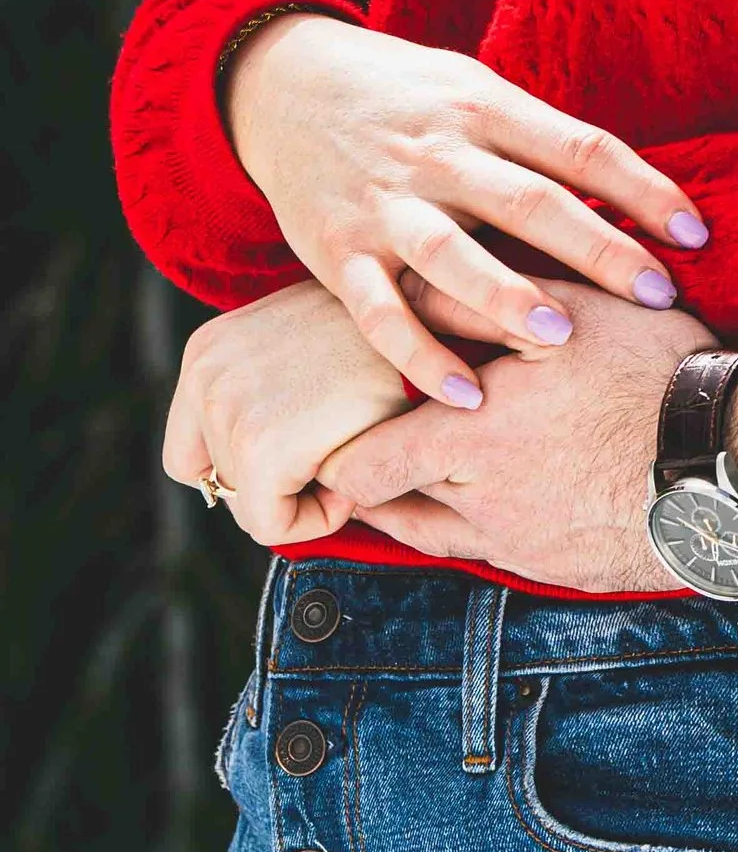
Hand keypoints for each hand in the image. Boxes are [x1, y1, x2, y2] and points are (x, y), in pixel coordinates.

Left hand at [163, 280, 413, 548]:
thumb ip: (259, 390)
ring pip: (249, 503)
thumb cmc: (382, 343)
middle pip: (220, 480)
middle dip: (278, 479)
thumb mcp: (301, 347)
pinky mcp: (261, 448)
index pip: (189, 456)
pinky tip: (354, 467)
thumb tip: (231, 467)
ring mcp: (227, 408)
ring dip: (302, 492)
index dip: (245, 468)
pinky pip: (273, 524)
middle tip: (336, 440)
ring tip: (348, 445)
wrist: (435, 327)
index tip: (300, 448)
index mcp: (206, 350)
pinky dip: (318, 516)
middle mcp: (206, 373)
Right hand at [225, 14, 708, 405]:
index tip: (696, 234)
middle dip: (598, 248)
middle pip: (529, 200)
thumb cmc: (409, 96)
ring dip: (507, 298)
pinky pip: (378, 312)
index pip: (581, 147)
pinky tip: (461, 396)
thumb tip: (629, 195)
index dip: (642, 189)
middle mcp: (439, 153)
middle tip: (658, 293)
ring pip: (452, 255)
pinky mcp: (336, 252)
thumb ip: (539, 141)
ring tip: (562, 337)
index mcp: (486, 108)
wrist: (286, 84)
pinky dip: (418, 354)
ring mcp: (386, 204)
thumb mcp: (475, 91)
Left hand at [316, 280, 716, 590]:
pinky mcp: (555, 566)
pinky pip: (493, 552)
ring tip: (427, 476)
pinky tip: (503, 494)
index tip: (339, 437)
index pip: (363, 471)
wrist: (725, 462)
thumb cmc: (648, 375)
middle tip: (372, 451)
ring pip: (438, 537)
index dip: (341, 458)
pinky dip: (481, 526)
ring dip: (423, 509)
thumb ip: (485, 304)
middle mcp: (478, 507)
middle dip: (380, 481)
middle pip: (393, 510)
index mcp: (467, 442)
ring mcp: (517, 545)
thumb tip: (416, 285)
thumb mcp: (570, 316)